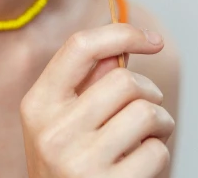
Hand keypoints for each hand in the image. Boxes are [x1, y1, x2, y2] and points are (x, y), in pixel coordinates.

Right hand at [20, 23, 174, 176]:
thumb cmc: (67, 164)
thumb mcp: (61, 121)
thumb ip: (86, 82)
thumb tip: (121, 47)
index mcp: (37, 104)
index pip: (79, 47)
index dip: (121, 33)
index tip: (151, 39)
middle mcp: (52, 131)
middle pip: (123, 80)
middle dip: (148, 90)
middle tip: (148, 105)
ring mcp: (79, 163)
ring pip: (146, 113)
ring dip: (160, 121)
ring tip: (150, 133)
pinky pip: (156, 151)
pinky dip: (159, 153)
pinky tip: (142, 162)